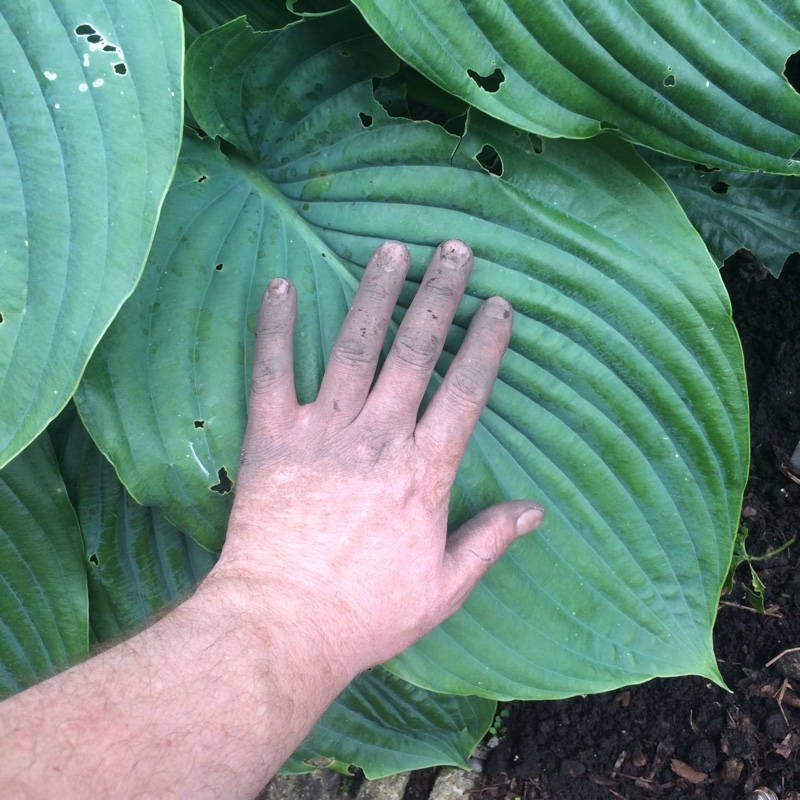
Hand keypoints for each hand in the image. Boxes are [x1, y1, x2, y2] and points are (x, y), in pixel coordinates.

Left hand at [210, 240, 543, 675]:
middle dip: (438, 297)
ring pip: (353, 348)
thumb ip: (490, 540)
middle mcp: (378, 436)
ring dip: (374, 295)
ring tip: (390, 251)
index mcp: (424, 470)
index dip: (485, 345)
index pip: (466, 392)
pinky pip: (271, 372)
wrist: (283, 625)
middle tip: (454, 250)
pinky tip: (277, 284)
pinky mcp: (272, 437)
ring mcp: (323, 431)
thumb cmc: (367, 612)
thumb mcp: (444, 586)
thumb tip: (536, 511)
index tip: (499, 306)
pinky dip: (273, 328)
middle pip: (415, 353)